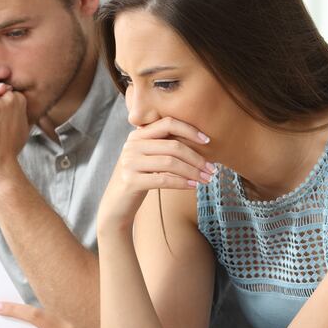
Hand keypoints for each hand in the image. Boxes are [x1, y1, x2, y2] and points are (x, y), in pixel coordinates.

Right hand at [97, 117, 214, 229]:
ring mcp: (129, 162)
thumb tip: (198, 142)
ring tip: (206, 179)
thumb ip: (162, 146)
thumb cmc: (138, 179)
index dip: (190, 130)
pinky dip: (182, 183)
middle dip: (197, 158)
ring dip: (193, 171)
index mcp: (137, 135)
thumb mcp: (146, 158)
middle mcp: (131, 145)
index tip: (207, 140)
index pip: (168, 123)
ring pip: (170, 163)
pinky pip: (163, 180)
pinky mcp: (130, 181)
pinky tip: (193, 186)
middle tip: (212, 169)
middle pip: (173, 146)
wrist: (115, 204)